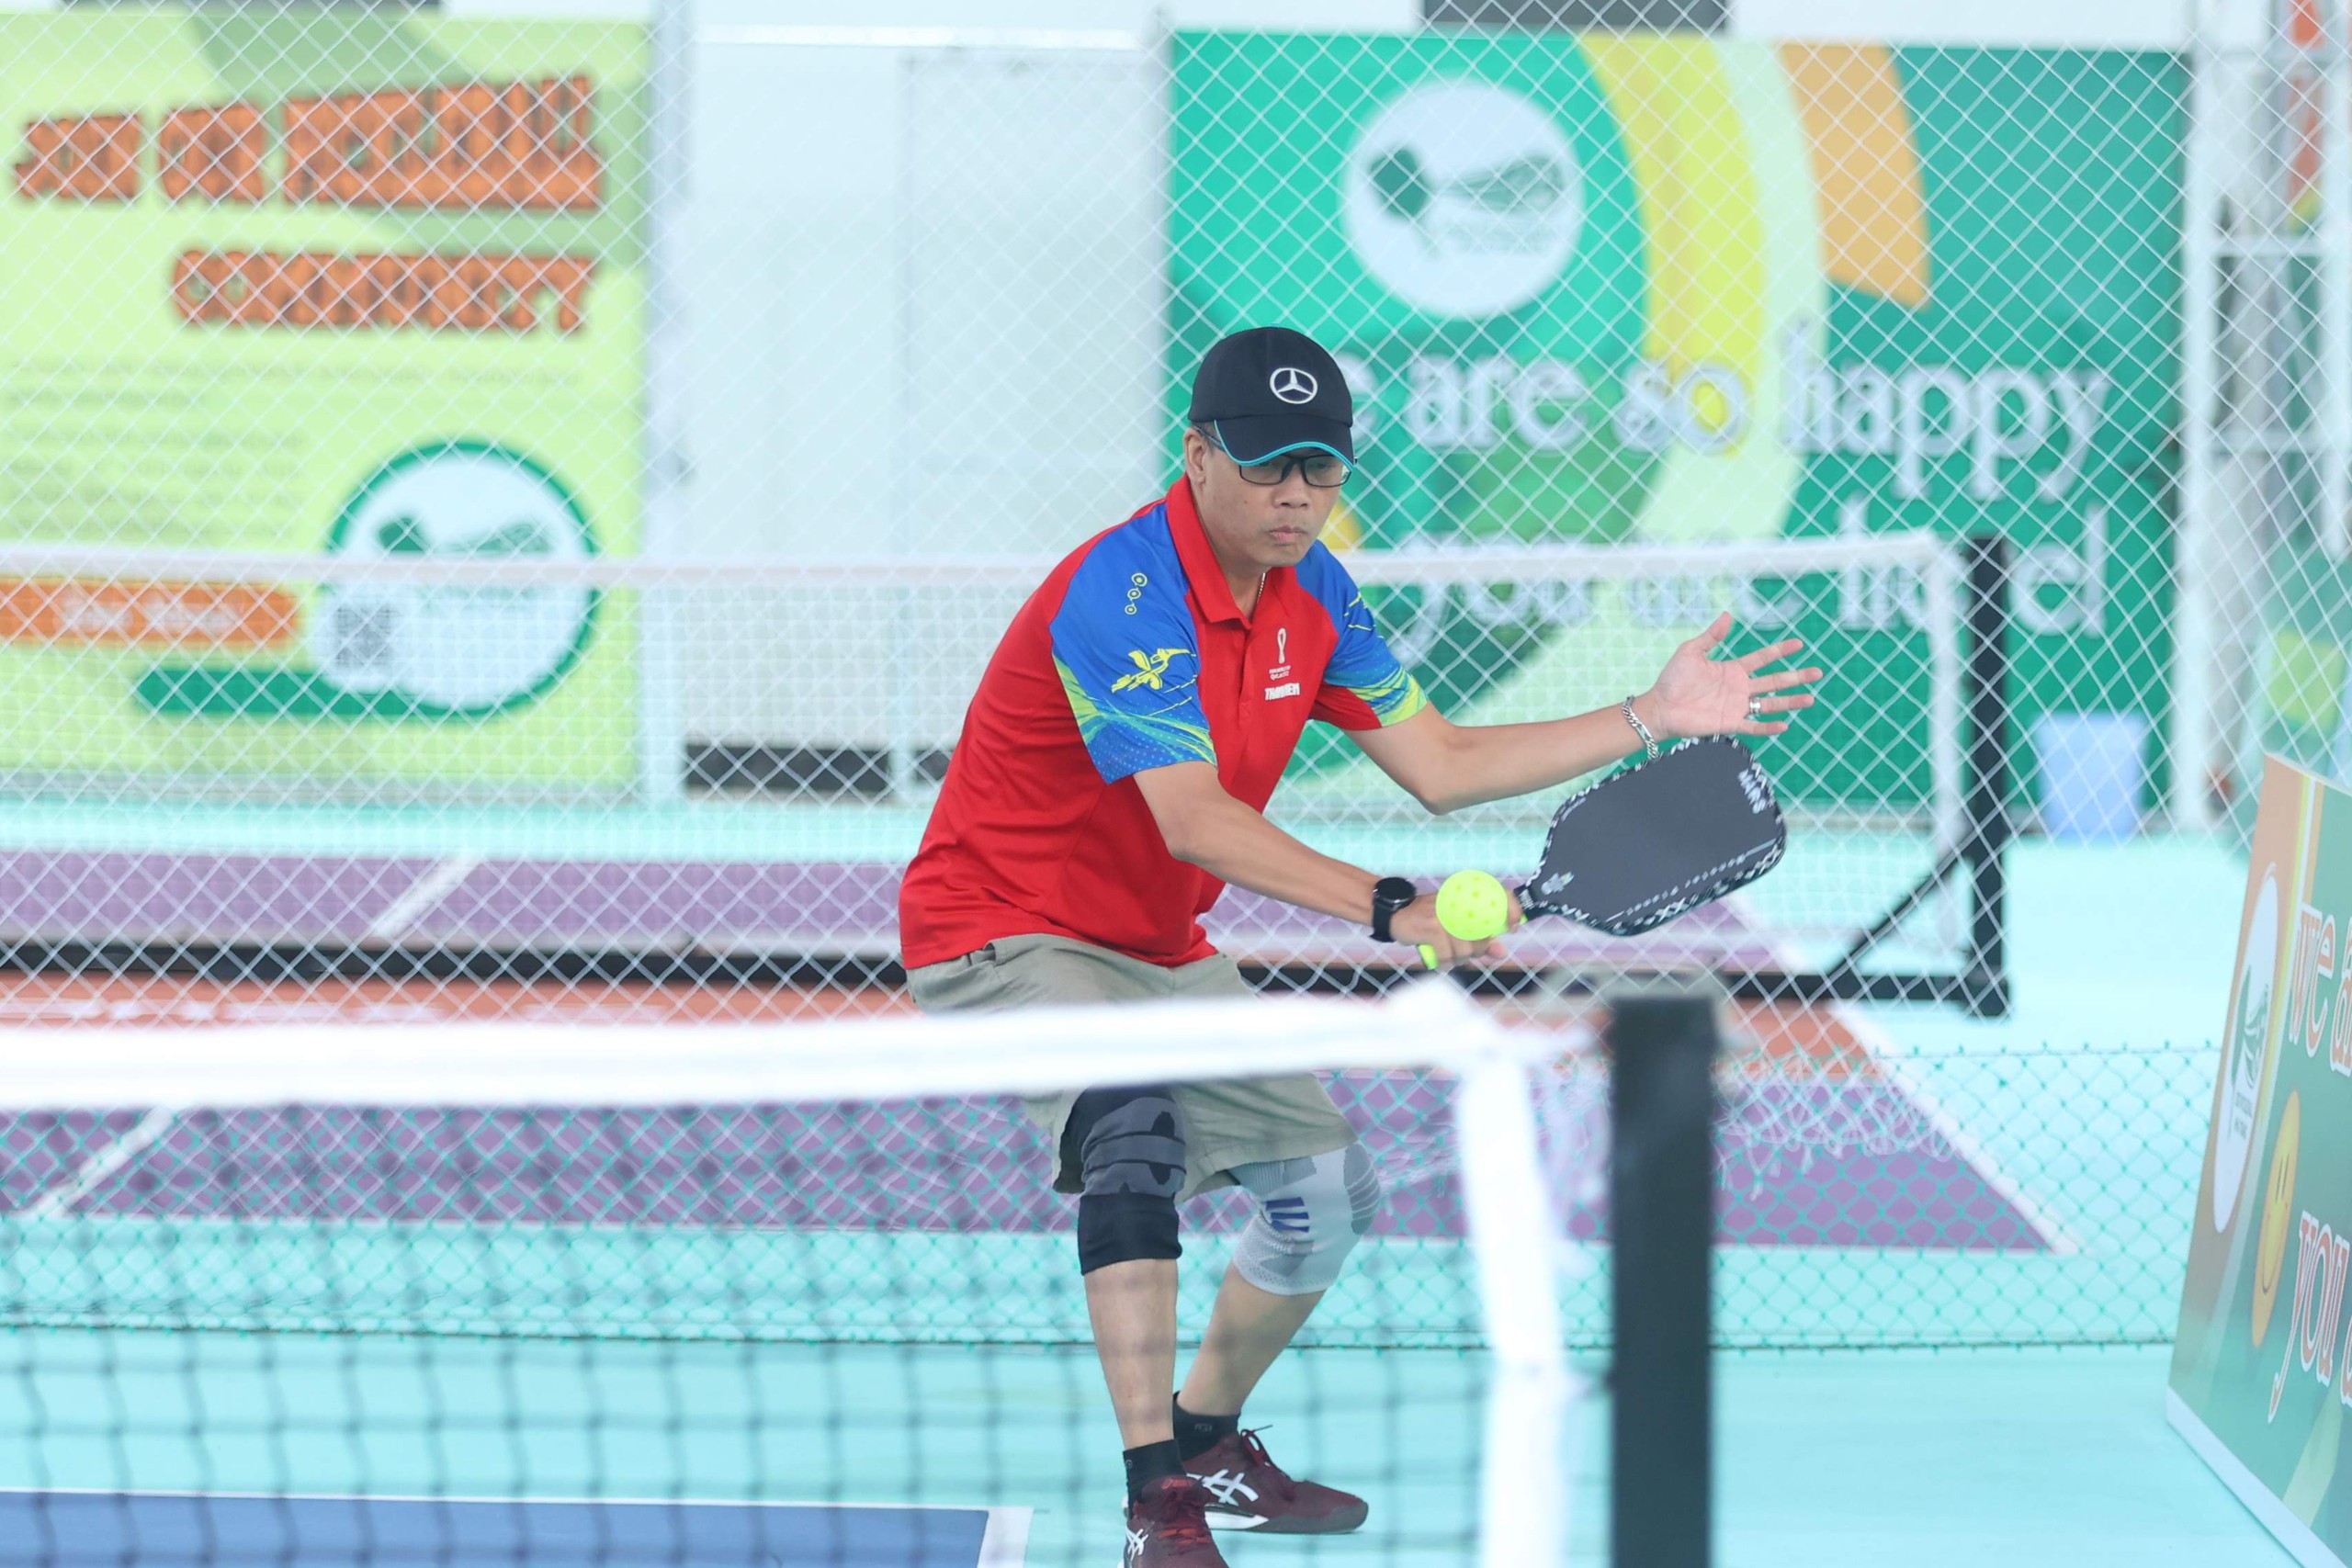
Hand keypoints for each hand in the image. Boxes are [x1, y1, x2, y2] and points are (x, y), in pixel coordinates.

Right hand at [1388, 892, 1520, 969]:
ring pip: (1465, 951)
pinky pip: (1447, 956)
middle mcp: (1458, 903)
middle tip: (1461, 949)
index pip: (1499, 896)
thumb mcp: (1455, 927)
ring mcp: (1445, 915)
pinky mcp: (1432, 928)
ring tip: (1447, 954)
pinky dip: (1444, 963)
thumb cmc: (1429, 922)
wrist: (1395, 914)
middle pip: (1482, 938)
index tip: (1513, 927)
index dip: (1512, 911)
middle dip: (1474, 951)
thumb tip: (1501, 952)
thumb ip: (1479, 939)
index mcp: (1466, 898)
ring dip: (1456, 959)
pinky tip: (1439, 960)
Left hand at [1637, 612, 1822, 740]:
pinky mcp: (1729, 723)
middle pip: (1774, 681)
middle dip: (1796, 677)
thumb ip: (1711, 636)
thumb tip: (1728, 614)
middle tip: (1818, 673)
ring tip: (1810, 699)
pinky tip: (1784, 725)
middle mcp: (1739, 688)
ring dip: (1790, 702)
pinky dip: (1768, 727)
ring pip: (1770, 704)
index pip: (1763, 658)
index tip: (1799, 644)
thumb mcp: (1691, 652)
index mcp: (1733, 670)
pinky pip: (1753, 726)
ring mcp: (1736, 706)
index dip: (1780, 651)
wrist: (1660, 707)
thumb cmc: (1672, 679)